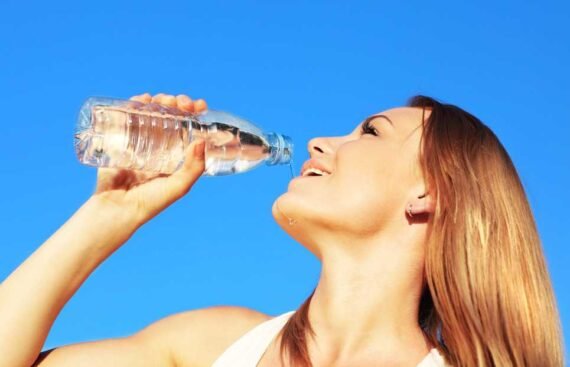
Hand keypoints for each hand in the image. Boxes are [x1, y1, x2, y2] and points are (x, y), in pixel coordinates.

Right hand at [91, 93, 207, 227]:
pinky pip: (129, 117)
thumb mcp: (178, 187)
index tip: (199, 105)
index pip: (189, 129)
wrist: (116, 208)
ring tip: (161, 99)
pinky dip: (136, 104)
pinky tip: (142, 99)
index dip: (195, 114)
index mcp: (176, 156)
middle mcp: (160, 147)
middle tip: (180, 102)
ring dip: (159, 101)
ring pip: (153, 113)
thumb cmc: (150, 202)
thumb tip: (201, 141)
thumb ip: (193, 168)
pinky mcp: (121, 140)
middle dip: (177, 104)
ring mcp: (141, 142)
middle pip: (172, 117)